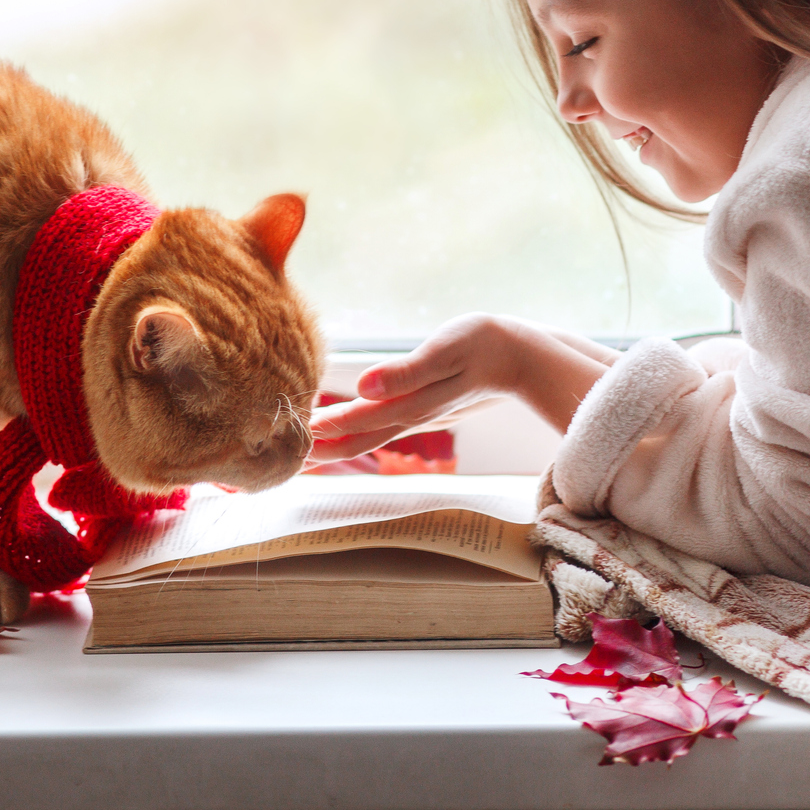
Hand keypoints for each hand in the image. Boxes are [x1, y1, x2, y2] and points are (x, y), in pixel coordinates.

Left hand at [306, 314, 614, 463]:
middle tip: (285, 465)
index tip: (291, 442)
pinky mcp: (428, 407)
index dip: (324, 432)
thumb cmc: (486, 344)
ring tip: (308, 458)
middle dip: (323, 452)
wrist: (524, 356)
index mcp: (412, 402)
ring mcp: (421, 414)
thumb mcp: (447, 350)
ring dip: (339, 447)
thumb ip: (405, 372)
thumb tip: (363, 387)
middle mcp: (413, 415)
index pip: (358, 422)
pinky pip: (385, 427)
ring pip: (371, 437)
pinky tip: (351, 433)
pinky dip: (361, 434)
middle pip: (360, 439)